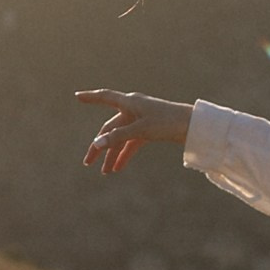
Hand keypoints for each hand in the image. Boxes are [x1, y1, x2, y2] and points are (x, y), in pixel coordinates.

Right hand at [77, 89, 194, 175]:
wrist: (192, 127)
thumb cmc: (167, 122)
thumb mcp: (140, 130)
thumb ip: (117, 137)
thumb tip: (96, 144)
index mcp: (129, 103)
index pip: (105, 97)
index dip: (91, 97)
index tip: (77, 96)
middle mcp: (133, 109)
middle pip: (109, 128)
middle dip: (99, 146)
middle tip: (88, 162)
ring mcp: (140, 120)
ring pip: (120, 138)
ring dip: (113, 154)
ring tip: (105, 173)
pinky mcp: (148, 130)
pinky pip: (132, 143)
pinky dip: (125, 154)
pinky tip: (118, 168)